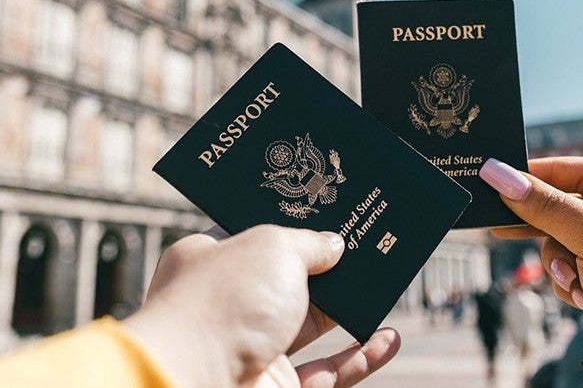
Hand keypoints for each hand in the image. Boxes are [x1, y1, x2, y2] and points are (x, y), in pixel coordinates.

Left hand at [124, 224, 400, 386]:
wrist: (195, 384)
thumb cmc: (223, 304)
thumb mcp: (272, 247)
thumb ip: (309, 243)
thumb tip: (334, 245)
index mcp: (210, 261)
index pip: (254, 235)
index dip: (291, 224)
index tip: (326, 212)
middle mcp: (229, 305)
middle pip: (289, 280)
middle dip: (328, 266)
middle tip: (365, 246)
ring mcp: (252, 349)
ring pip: (312, 326)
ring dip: (349, 309)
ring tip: (384, 285)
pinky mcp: (276, 387)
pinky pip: (328, 372)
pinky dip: (360, 357)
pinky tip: (388, 338)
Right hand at [480, 157, 582, 318]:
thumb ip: (546, 206)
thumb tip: (497, 173)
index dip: (547, 173)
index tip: (508, 177)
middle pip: (568, 211)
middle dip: (544, 227)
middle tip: (502, 224)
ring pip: (562, 245)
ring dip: (560, 264)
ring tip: (573, 279)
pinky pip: (569, 272)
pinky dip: (570, 284)